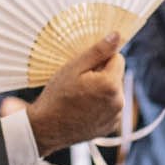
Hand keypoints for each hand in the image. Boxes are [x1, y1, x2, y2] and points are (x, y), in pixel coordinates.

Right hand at [24, 34, 124, 151]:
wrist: (46, 129)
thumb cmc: (57, 96)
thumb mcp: (74, 67)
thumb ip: (98, 51)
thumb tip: (117, 36)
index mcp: (111, 84)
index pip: (118, 58)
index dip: (101, 59)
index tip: (85, 68)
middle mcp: (118, 102)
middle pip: (116, 76)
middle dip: (102, 75)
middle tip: (80, 83)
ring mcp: (115, 116)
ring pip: (114, 91)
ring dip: (102, 90)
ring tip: (80, 97)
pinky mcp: (110, 126)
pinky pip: (111, 107)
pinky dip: (101, 105)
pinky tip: (83, 108)